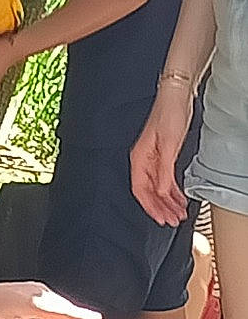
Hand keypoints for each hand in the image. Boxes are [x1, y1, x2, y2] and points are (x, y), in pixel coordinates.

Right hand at [130, 89, 192, 226]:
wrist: (176, 97)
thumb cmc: (168, 115)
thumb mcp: (168, 145)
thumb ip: (164, 171)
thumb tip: (163, 192)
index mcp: (139, 159)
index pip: (141, 191)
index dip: (150, 207)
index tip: (161, 219)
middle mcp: (143, 161)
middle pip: (150, 192)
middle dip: (161, 208)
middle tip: (173, 221)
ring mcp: (153, 159)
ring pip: (158, 188)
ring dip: (168, 202)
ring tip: (178, 213)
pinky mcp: (163, 156)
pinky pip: (166, 179)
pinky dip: (173, 191)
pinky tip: (178, 199)